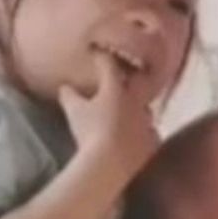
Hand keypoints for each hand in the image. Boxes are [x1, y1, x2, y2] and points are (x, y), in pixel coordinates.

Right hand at [58, 51, 160, 178]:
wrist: (109, 163)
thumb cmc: (89, 131)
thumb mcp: (74, 111)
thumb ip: (70, 96)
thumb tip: (65, 87)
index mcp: (115, 89)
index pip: (109, 66)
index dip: (102, 59)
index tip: (97, 55)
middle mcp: (136, 101)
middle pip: (137, 83)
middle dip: (129, 80)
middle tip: (120, 82)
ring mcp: (147, 121)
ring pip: (145, 109)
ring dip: (137, 109)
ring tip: (128, 113)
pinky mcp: (152, 142)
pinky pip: (150, 133)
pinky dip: (144, 133)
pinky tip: (138, 137)